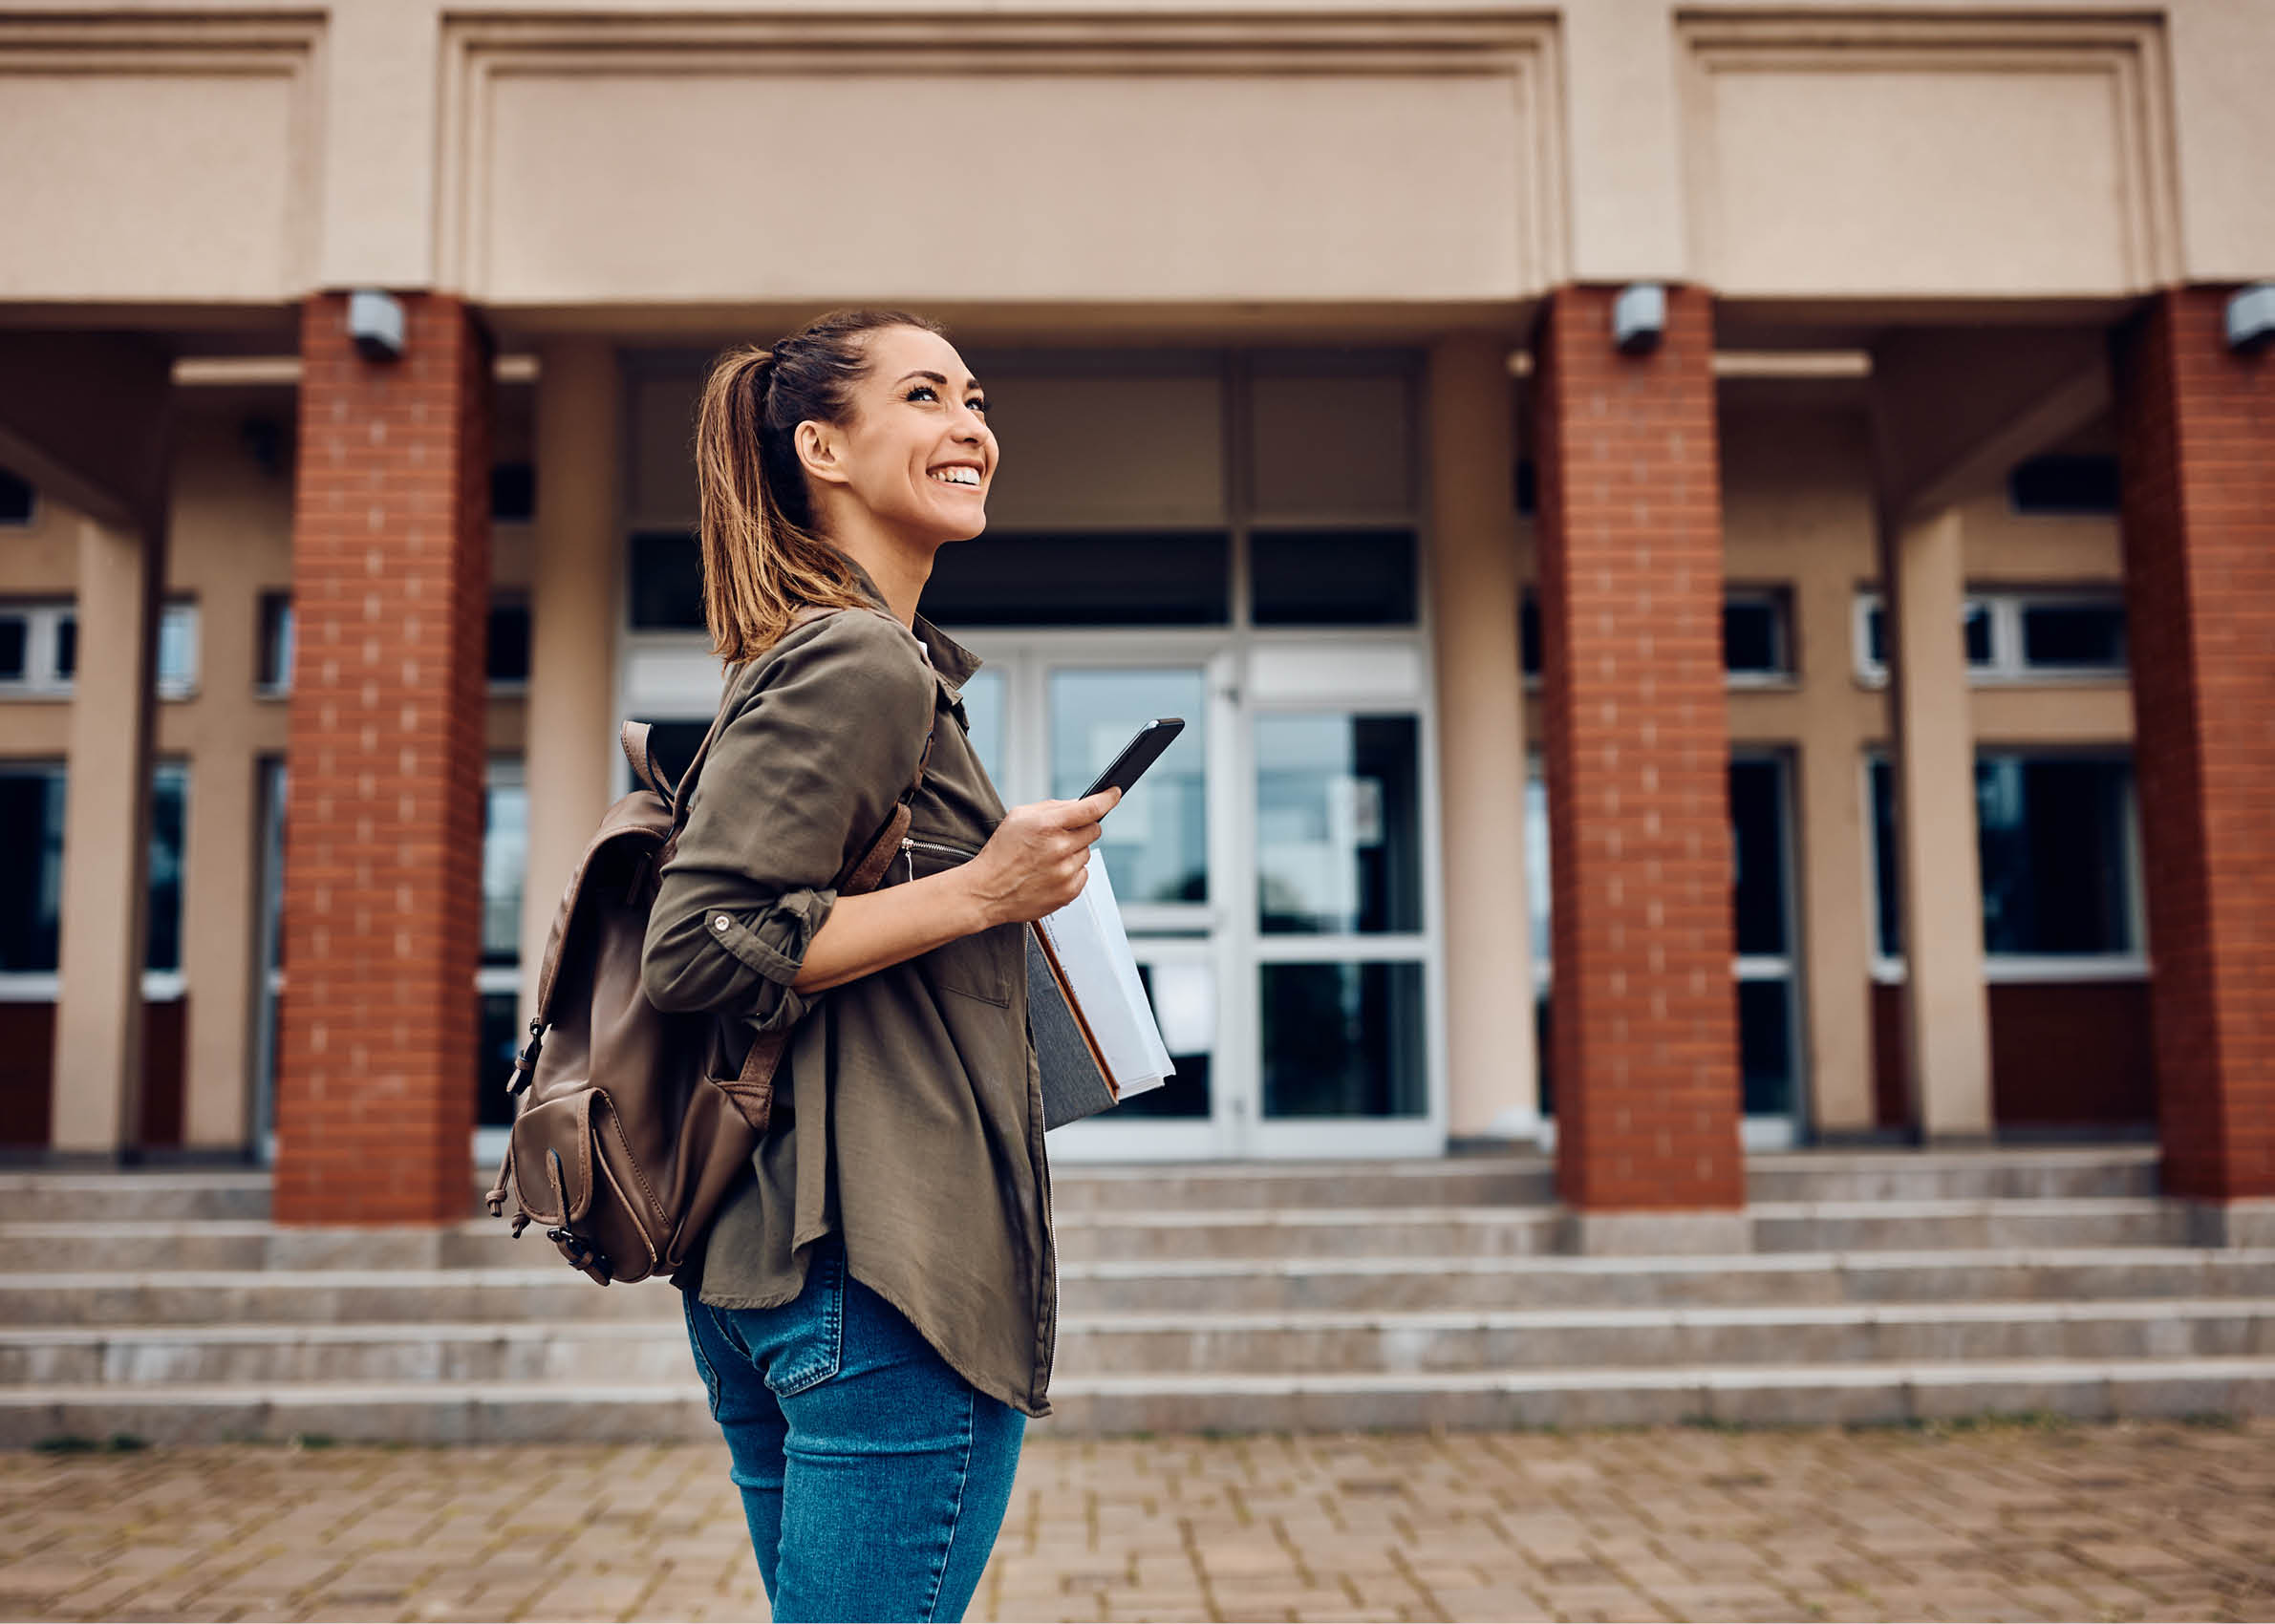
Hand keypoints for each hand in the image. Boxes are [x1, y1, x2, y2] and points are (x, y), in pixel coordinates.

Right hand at [959, 788, 1120, 927]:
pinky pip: (1083, 874)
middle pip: (1094, 830)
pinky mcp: (1069, 892)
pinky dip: (1071, 872)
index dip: (1107, 799)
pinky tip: (1050, 873)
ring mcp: (1066, 873)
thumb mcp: (1019, 817)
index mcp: (1047, 825)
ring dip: (1074, 852)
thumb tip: (1079, 805)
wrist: (987, 891)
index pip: (1090, 808)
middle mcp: (1060, 849)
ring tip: (1047, 859)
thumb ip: (1052, 807)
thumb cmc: (1001, 852)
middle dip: (1082, 829)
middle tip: (1060, 835)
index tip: (1115, 793)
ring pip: (1087, 853)